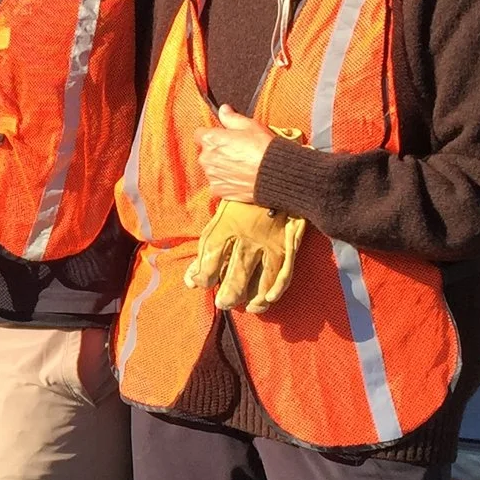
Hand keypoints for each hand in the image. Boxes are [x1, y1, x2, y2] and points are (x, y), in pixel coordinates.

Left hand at [184, 200, 308, 315]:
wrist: (275, 173)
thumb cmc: (242, 198)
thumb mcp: (219, 217)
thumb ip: (204, 250)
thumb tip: (190, 281)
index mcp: (225, 228)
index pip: (209, 264)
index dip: (203, 279)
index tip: (202, 283)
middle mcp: (247, 238)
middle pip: (235, 277)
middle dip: (228, 296)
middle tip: (224, 302)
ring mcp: (270, 242)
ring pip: (261, 280)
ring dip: (253, 298)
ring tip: (247, 306)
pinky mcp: (289, 244)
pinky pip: (285, 272)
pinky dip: (278, 288)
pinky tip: (269, 298)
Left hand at [197, 104, 275, 201]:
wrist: (273, 174)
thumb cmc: (262, 149)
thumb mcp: (249, 125)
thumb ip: (231, 118)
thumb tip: (223, 110)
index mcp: (211, 140)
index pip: (200, 134)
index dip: (211, 134)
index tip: (221, 136)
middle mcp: (206, 158)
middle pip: (205, 152)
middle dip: (216, 151)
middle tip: (235, 151)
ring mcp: (211, 175)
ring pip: (211, 168)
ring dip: (220, 166)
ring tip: (239, 165)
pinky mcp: (218, 190)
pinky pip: (218, 182)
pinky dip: (225, 180)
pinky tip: (239, 176)